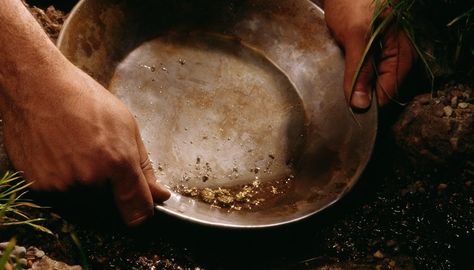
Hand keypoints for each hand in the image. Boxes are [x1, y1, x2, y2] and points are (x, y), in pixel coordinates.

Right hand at [0, 59, 169, 225]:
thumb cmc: (84, 100)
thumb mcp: (128, 128)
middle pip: (110, 210)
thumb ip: (145, 168)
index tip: (141, 209)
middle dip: (112, 195)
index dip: (141, 212)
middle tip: (101, 162)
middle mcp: (90, 178)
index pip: (137, 211)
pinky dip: (66, 186)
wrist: (38, 87)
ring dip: (88, 192)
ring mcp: (61, 185)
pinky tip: (64, 159)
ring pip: (85, 207)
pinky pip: (61, 200)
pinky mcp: (38, 187)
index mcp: (117, 161)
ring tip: (81, 155)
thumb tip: (159, 195)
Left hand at [324, 0, 414, 108]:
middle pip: (379, 91)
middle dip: (360, 95)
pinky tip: (340, 72)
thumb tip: (360, 104)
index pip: (387, 94)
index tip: (351, 110)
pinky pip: (361, 73)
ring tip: (339, 81)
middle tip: (341, 95)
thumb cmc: (356, 2)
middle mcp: (395, 58)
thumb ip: (359, 72)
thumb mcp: (356, 38)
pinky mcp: (370, 53)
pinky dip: (350, 76)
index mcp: (401, 56)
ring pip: (369, 83)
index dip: (369, 104)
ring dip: (354, 86)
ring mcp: (383, 56)